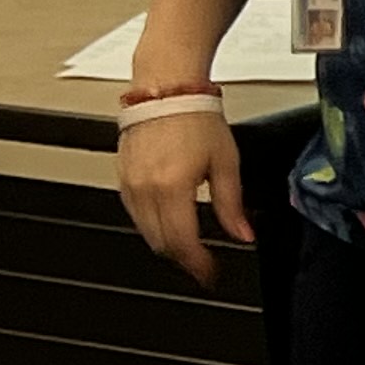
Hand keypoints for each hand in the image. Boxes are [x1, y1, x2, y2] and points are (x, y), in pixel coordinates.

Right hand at [117, 104, 255, 286]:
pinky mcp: (121, 178)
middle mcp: (145, 189)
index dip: (197, 264)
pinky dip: (152, 226)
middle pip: (160, 242)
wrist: (167, 91)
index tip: (209, 274)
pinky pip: (134, 214)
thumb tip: (242, 235)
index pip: (181, 242)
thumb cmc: (197, 119)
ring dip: (166, 244)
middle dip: (183, 258)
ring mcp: (130, 184)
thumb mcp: (227, 164)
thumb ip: (232, 205)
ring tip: (190, 248)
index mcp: (172, 187)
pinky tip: (169, 224)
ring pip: (144, 231)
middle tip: (203, 264)